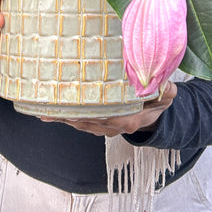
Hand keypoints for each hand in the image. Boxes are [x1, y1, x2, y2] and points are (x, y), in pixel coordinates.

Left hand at [39, 81, 177, 136]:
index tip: (71, 107)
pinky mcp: (100, 124)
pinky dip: (68, 118)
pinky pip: (82, 122)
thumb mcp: (167, 95)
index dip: (86, 113)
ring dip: (63, 119)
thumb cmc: (159, 100)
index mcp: (127, 120)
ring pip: (81, 123)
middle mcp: (113, 126)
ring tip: (44, 113)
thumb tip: (162, 83)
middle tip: (46, 110)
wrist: (157, 114)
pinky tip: (53, 113)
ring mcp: (106, 127)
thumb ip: (165, 90)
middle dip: (67, 116)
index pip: (103, 117)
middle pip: (86, 122)